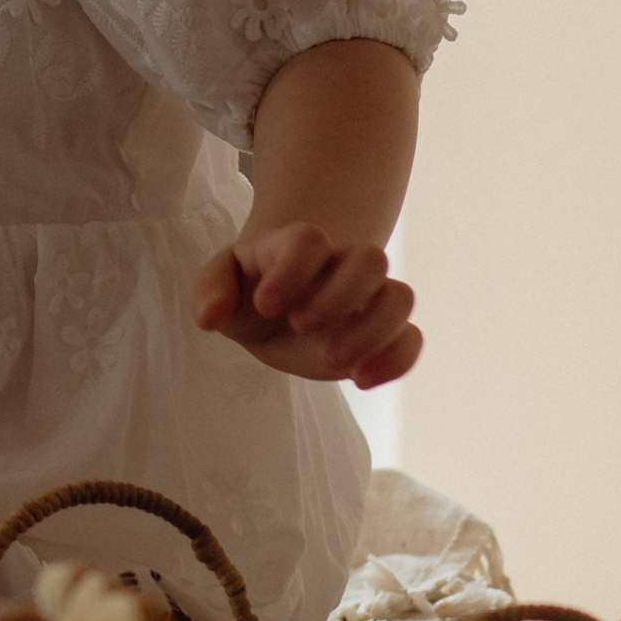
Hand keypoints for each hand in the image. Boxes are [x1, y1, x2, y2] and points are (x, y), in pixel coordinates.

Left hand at [191, 223, 420, 389]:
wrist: (276, 313)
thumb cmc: (248, 293)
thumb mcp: (220, 285)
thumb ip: (210, 289)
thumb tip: (209, 317)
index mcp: (299, 247)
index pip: (310, 239)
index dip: (292, 270)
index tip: (265, 306)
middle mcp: (342, 266)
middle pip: (371, 258)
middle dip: (338, 297)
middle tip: (300, 327)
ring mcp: (368, 298)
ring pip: (400, 297)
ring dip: (373, 331)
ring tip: (333, 361)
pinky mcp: (383, 334)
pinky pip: (412, 338)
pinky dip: (396, 360)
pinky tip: (360, 381)